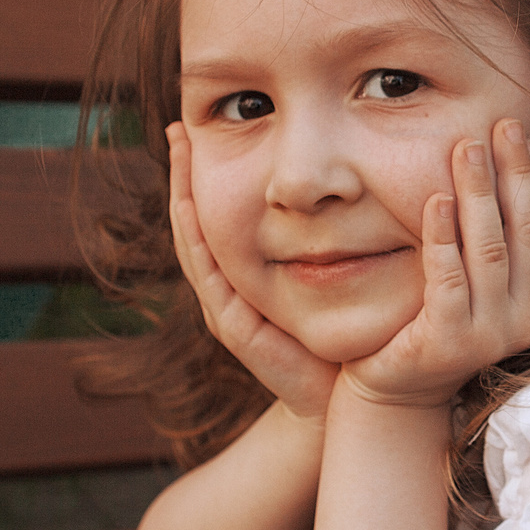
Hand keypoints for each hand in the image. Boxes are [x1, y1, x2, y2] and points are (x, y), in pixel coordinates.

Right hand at [166, 121, 339, 423]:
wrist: (341, 400)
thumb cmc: (343, 337)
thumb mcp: (337, 274)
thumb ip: (335, 238)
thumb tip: (352, 185)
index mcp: (246, 275)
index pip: (218, 215)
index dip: (205, 176)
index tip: (197, 129)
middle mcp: (228, 288)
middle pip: (195, 223)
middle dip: (184, 176)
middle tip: (177, 130)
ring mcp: (226, 308)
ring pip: (194, 244)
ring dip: (183, 199)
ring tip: (179, 155)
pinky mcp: (235, 329)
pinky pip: (210, 278)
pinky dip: (198, 241)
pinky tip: (191, 210)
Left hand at [340, 119, 529, 409]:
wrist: (399, 389)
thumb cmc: (441, 322)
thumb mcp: (483, 283)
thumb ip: (503, 242)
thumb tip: (510, 163)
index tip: (524, 137)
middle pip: (528, 233)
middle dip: (515, 174)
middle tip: (502, 126)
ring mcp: (492, 336)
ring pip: (490, 250)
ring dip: (479, 193)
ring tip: (466, 148)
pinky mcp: (449, 342)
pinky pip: (448, 278)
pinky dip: (442, 236)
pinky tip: (436, 199)